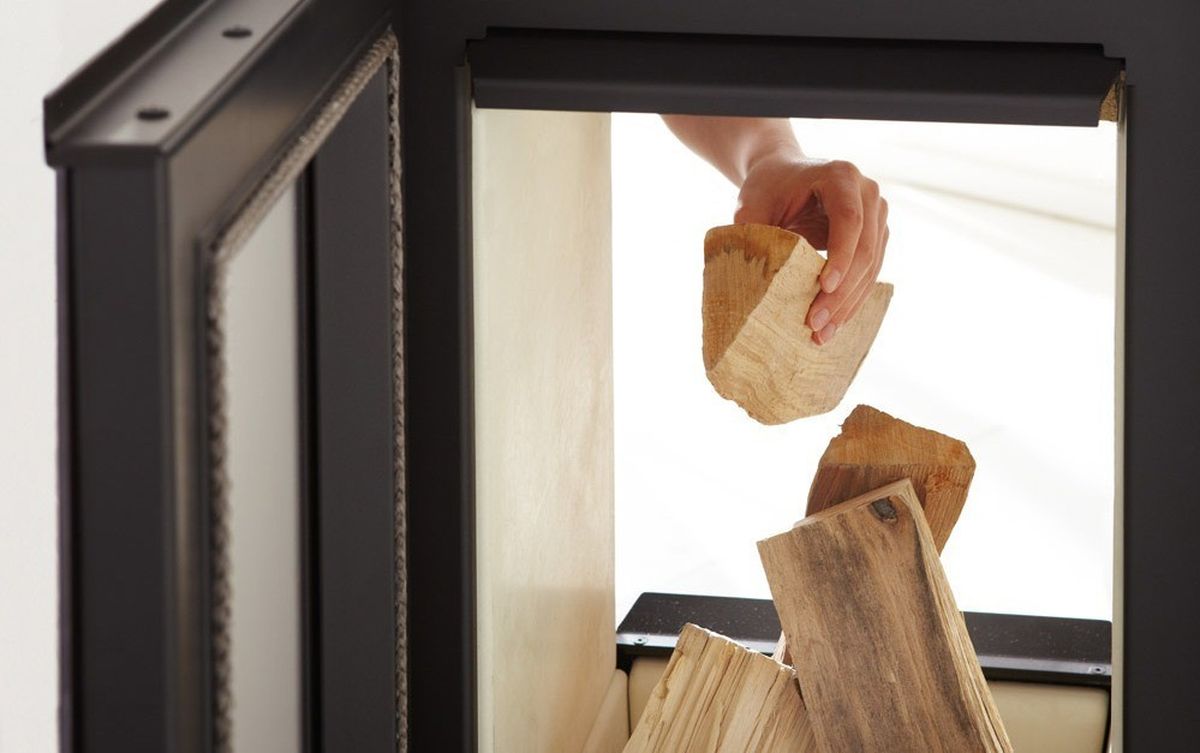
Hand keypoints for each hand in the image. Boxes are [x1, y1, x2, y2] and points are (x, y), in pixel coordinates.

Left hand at [734, 152, 888, 344]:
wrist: (783, 173)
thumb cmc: (767, 187)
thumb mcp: (752, 204)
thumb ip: (752, 233)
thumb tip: (752, 281)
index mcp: (841, 176)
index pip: (849, 220)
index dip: (841, 256)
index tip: (824, 287)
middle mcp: (868, 193)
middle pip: (865, 248)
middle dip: (841, 292)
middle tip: (815, 324)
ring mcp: (878, 215)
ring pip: (872, 266)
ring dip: (848, 304)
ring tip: (822, 334)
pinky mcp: (877, 235)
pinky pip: (870, 272)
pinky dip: (852, 300)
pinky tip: (834, 324)